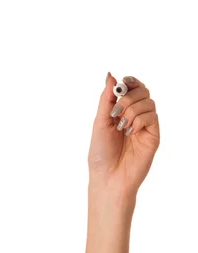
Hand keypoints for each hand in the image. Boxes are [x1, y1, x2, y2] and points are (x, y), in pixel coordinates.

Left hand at [87, 73, 159, 203]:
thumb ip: (107, 99)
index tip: (124, 80)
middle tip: (116, 111)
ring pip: (148, 102)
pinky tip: (130, 132)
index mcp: (120, 111)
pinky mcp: (153, 135)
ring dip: (132, 110)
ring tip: (121, 126)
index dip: (131, 81)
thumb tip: (110, 76)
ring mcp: (145, 125)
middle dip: (129, 96)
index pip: (132, 88)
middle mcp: (134, 116)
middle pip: (143, 91)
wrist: (108, 176)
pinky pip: (152, 116)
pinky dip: (139, 119)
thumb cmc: (101, 152)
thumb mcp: (100, 122)